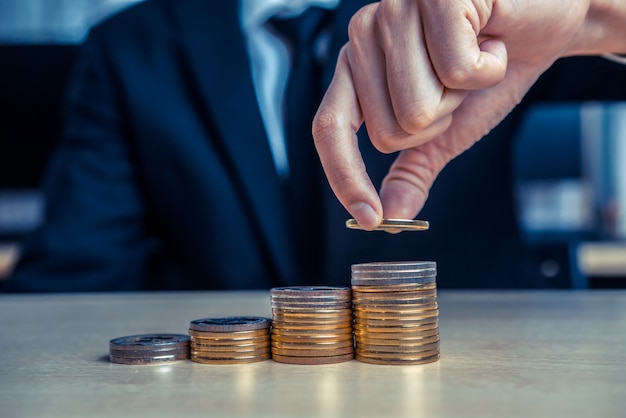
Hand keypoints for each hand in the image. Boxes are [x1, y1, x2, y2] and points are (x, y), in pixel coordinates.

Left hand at [312, 0, 589, 228]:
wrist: (551, 21)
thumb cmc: (492, 68)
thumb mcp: (447, 129)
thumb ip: (413, 169)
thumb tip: (391, 218)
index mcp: (357, 63)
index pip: (329, 127)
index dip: (345, 177)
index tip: (369, 219)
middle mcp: (365, 31)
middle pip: (388, 131)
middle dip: (439, 122)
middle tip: (460, 84)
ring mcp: (396, 6)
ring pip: (418, 108)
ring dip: (463, 95)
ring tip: (477, 57)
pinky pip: (457, 71)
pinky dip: (490, 67)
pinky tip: (494, 40)